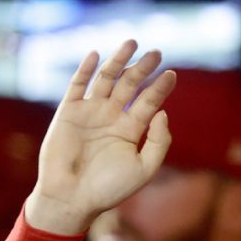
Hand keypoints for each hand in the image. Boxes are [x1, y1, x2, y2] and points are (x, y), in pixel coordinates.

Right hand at [25, 40, 175, 234]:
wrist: (73, 197)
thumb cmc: (109, 188)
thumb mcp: (144, 168)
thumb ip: (158, 141)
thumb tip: (162, 112)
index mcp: (130, 130)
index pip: (149, 102)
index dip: (160, 88)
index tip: (171, 74)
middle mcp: (111, 117)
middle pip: (130, 86)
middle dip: (143, 68)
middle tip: (156, 52)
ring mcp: (90, 113)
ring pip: (106, 79)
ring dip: (118, 61)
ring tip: (132, 43)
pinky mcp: (68, 112)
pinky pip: (77, 86)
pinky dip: (85, 69)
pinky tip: (96, 55)